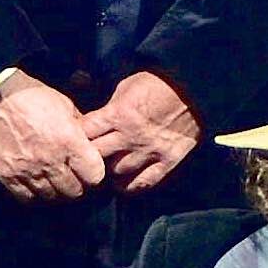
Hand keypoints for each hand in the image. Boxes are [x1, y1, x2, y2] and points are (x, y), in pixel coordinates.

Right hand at [0, 72, 112, 199]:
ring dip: (56, 190)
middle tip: (73, 176)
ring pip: (51, 197)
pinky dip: (34, 193)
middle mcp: (49, 160)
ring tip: (54, 179)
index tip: (89, 168)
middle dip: (78, 184)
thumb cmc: (30, 95)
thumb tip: (90, 145)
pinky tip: (36, 183)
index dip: (94, 173)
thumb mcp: (64, 105)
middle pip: (74, 191)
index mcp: (68, 141)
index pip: (94, 175)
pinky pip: (27, 197)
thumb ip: (79, 129)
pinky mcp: (7, 176)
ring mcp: (27, 170)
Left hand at [87, 70, 200, 191]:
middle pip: (97, 155)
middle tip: (86, 156)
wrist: (193, 86)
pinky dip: (131, 185)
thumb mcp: (125, 87)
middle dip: (89, 155)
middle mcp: (130, 136)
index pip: (85, 132)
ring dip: (108, 171)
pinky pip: (144, 182)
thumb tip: (90, 119)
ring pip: (117, 172)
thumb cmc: (157, 82)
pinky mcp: (167, 160)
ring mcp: (149, 151)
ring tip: (105, 169)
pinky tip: (124, 182)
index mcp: (117, 114)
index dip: (76, 136)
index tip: (74, 138)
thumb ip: (108, 108)